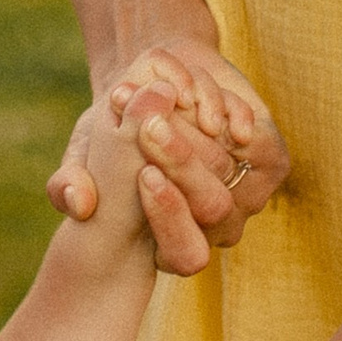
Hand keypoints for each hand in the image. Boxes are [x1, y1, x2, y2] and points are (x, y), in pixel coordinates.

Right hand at [47, 37, 287, 278]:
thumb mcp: (85, 153)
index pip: (185, 253)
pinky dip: (220, 112)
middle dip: (179, 164)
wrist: (160, 87)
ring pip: (230, 171)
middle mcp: (216, 231)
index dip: (167, 215)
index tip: (144, 175)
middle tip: (148, 127)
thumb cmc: (116, 133)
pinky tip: (189, 96)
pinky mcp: (271, 160)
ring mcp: (249, 198)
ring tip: (161, 102)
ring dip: (193, 134)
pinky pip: (254, 141)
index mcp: (173, 247)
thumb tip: (79, 205)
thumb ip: (69, 183)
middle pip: (211, 207)